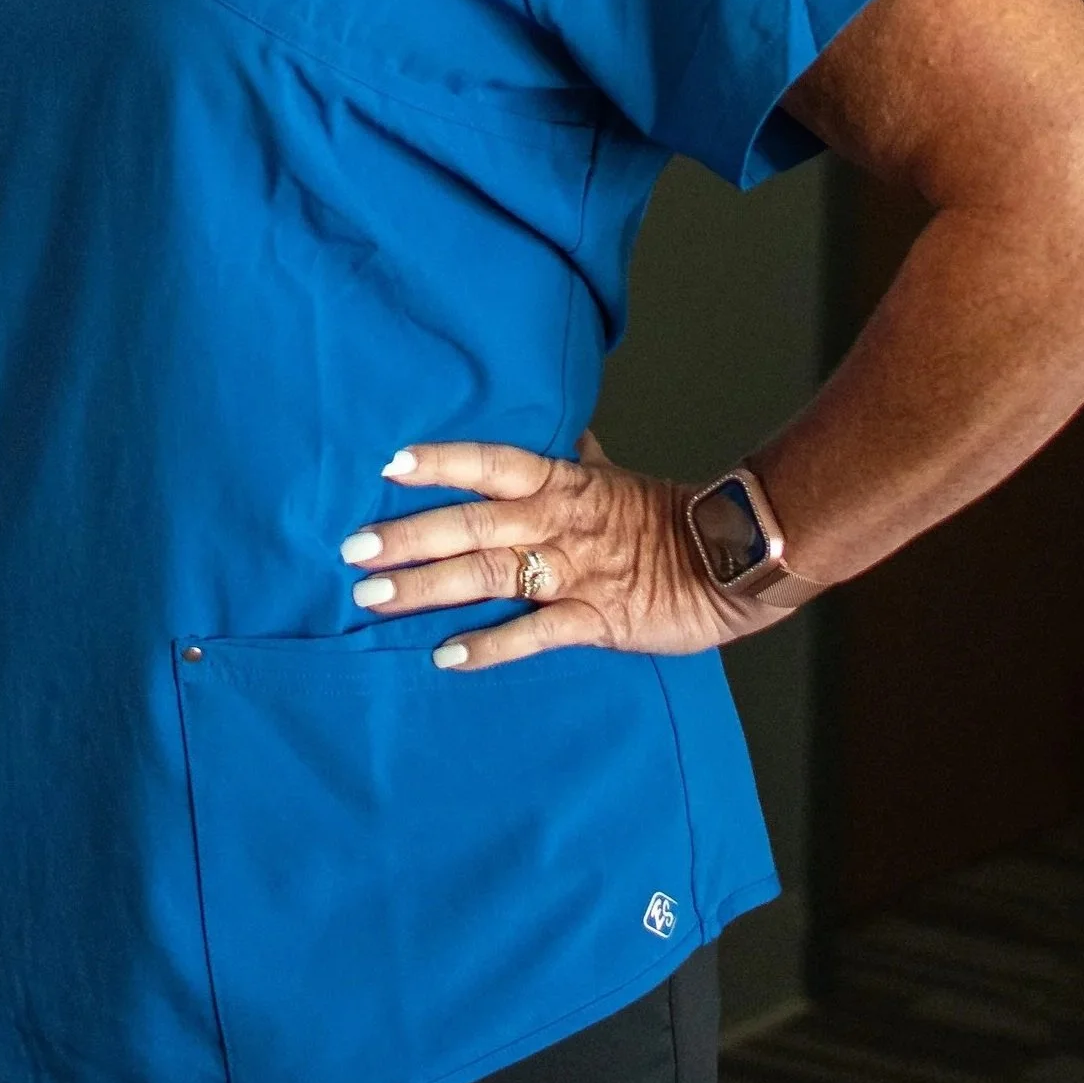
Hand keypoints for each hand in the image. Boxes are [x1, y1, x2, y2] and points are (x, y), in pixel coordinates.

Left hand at [340, 431, 768, 668]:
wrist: (730, 559)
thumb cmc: (666, 518)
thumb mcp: (615, 477)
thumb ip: (579, 457)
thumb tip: (563, 426)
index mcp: (561, 482)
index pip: (491, 462)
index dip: (441, 461)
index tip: (389, 464)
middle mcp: (557, 521)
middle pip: (470, 524)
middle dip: (408, 537)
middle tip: (353, 550)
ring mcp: (574, 570)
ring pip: (487, 575)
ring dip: (427, 588)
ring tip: (373, 597)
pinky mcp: (595, 618)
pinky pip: (533, 633)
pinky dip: (489, 645)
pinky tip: (446, 656)